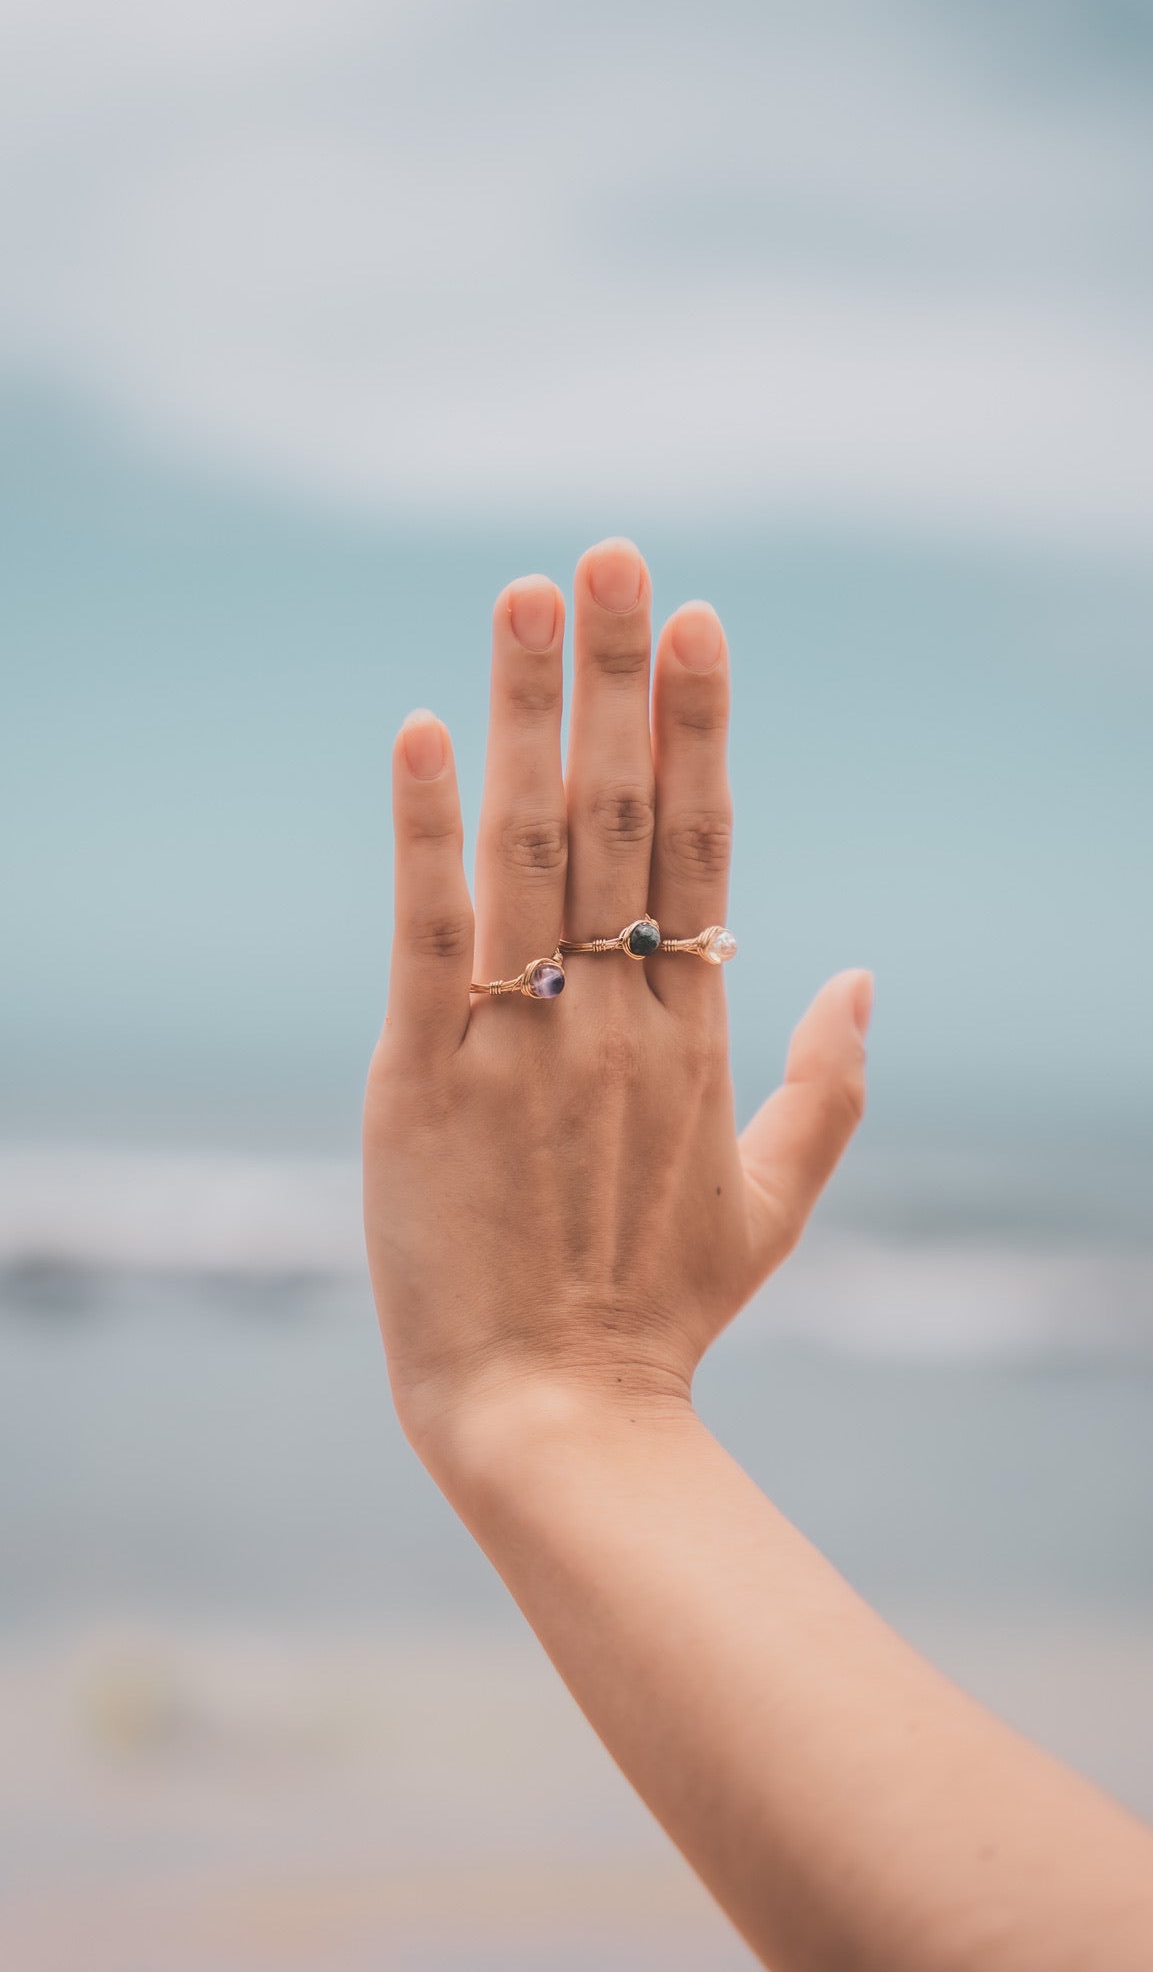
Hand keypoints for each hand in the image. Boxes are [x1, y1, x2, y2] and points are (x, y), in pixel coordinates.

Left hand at [363, 538, 871, 1475]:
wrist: (554, 1420)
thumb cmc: (656, 1314)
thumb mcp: (772, 1204)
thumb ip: (829, 1087)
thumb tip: (866, 975)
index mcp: (695, 1033)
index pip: (703, 845)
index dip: (699, 726)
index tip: (698, 622)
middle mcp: (618, 1015)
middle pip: (624, 815)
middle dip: (621, 675)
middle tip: (616, 552)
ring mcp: (522, 1040)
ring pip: (533, 848)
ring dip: (534, 713)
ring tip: (531, 594)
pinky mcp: (423, 1078)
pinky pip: (427, 932)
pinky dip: (424, 831)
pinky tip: (425, 731)